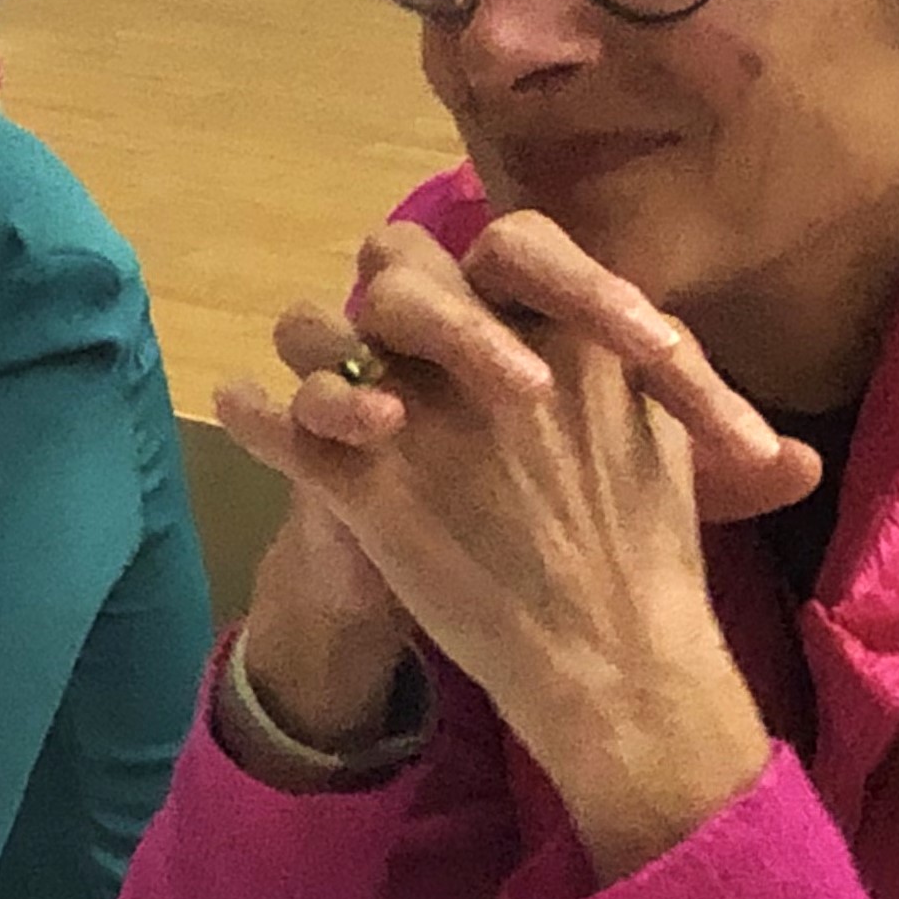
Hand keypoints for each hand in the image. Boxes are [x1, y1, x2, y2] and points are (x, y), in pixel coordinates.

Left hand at [222, 219, 777, 877]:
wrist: (612, 657)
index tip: (456, 291)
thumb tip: (583, 317)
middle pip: (395, 267)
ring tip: (304, 372)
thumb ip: (611, 355)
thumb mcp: (660, 421)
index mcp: (566, 328)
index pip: (506, 241)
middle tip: (380, 327)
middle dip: (382, 290)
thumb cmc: (647, 547)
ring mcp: (417, 414)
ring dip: (308, 347)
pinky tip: (238, 405)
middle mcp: (481, 352)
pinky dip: (251, 413)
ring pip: (321, 332)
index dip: (477, 262)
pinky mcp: (367, 486)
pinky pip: (282, 425)